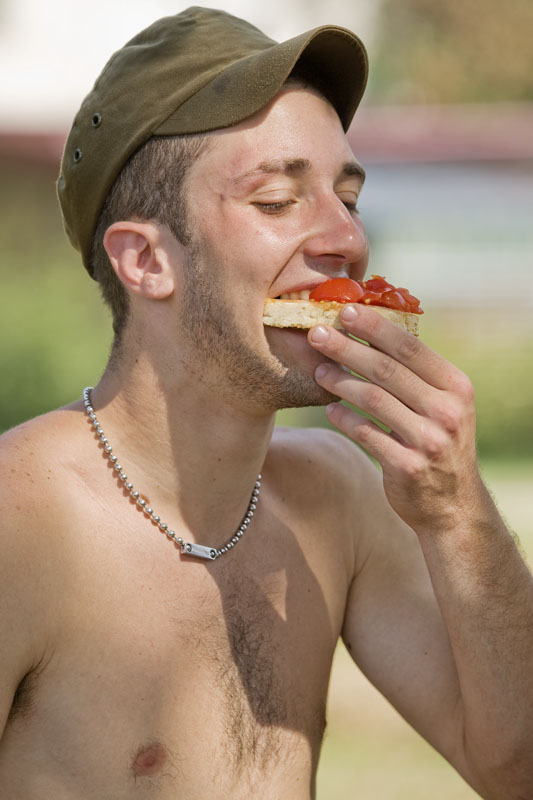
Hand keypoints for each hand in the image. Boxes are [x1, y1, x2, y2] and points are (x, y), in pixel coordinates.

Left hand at [308, 304, 481, 532]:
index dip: (376, 327)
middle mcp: (446, 411)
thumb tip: (369, 330)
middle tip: (317, 334)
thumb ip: (414, 374)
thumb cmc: (438, 442)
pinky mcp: (407, 466)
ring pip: (374, 399)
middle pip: (387, 369)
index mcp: (455, 386)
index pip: (411, 348)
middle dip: (348, 348)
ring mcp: (428, 440)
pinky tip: (330, 409)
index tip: (346, 311)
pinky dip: (344, 418)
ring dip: (340, 381)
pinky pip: (366, 434)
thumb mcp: (441, 405)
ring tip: (319, 371)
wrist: (453, 504)